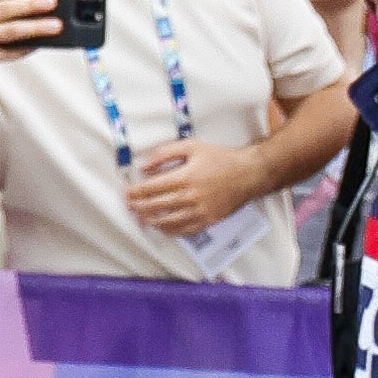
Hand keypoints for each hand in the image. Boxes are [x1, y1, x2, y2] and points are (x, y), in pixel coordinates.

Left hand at [126, 138, 262, 235]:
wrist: (248, 174)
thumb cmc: (221, 158)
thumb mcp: (192, 146)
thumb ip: (165, 153)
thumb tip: (145, 166)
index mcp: (185, 177)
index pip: (152, 188)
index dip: (137, 192)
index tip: (128, 193)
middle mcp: (191, 196)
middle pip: (157, 205)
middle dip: (140, 207)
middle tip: (131, 206)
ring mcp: (200, 211)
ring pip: (169, 221)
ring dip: (152, 220)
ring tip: (142, 218)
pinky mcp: (208, 220)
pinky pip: (185, 230)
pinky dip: (171, 230)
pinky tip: (163, 227)